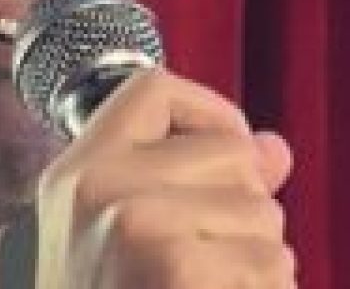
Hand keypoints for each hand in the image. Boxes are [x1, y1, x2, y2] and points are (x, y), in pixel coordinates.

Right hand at [35, 68, 295, 287]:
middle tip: (211, 252)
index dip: (209, 110)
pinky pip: (271, 261)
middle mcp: (96, 185)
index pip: (153, 87)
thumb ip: (195, 180)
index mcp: (78, 168)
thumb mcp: (124, 233)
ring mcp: (131, 226)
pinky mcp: (175, 268)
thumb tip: (277, 148)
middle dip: (247, 203)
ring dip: (261, 259)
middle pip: (229, 150)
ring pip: (263, 211)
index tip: (229, 153)